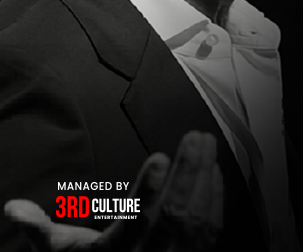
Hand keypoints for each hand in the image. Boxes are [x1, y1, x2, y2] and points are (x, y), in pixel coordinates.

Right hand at [5, 131, 223, 250]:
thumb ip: (42, 230)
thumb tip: (13, 208)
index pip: (135, 221)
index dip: (148, 191)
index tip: (158, 158)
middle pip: (174, 215)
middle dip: (188, 172)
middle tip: (195, 138)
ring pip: (197, 220)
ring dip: (204, 178)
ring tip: (206, 143)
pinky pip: (210, 233)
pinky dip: (215, 201)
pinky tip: (215, 174)